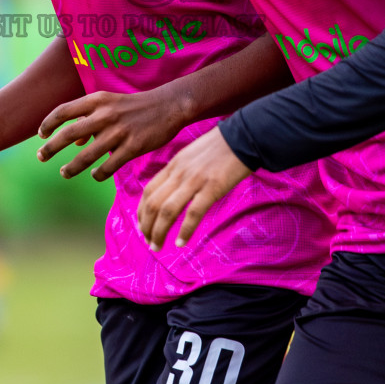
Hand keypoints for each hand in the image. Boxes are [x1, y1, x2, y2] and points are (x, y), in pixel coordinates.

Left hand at [37, 89, 188, 182]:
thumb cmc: (135, 106)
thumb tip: (74, 144)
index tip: (41, 135)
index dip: (48, 123)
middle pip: (69, 134)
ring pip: (87, 155)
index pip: (63, 111)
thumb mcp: (110, 104)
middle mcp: (105, 115)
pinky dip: (99, 174)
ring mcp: (119, 132)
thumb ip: (90, 119)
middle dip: (51, 147)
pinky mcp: (132, 147)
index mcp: (97, 100)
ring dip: (71, 167)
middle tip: (41, 157)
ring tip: (64, 173)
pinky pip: (109, 166)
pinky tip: (95, 175)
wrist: (168, 106)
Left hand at [136, 127, 251, 250]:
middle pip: (153, 204)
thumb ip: (180, 171)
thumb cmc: (220, 146)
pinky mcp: (212, 188)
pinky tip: (181, 242)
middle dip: (147, 227)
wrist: (243, 137)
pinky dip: (184, 230)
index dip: (141, 212)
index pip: (148, 191)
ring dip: (159, 232)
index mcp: (174, 165)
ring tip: (157, 246)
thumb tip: (173, 190)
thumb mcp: (191, 154)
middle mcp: (179, 173)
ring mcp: (194, 181)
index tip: (142, 226)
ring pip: (167, 211)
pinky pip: (193, 213)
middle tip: (148, 242)